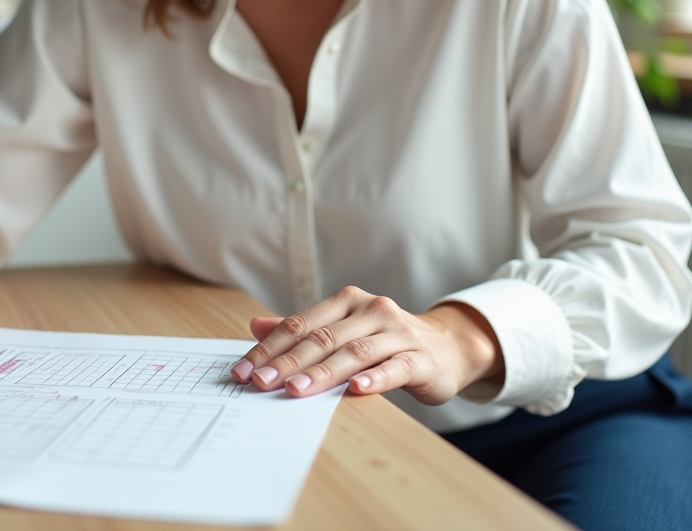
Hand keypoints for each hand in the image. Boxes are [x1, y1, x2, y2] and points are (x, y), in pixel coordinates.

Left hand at [230, 286, 502, 401]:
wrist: (448, 347)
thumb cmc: (386, 340)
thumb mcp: (344, 329)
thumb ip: (302, 329)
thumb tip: (254, 327)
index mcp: (347, 301)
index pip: (301, 324)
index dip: (269, 348)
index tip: (243, 370)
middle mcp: (371, 310)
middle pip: (323, 338)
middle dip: (288, 361)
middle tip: (261, 382)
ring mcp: (398, 332)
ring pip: (354, 352)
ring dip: (322, 372)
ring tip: (296, 389)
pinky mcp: (421, 357)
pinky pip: (395, 367)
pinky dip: (375, 378)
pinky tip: (356, 389)